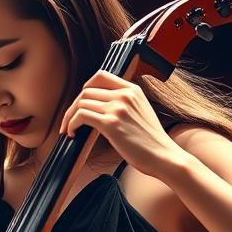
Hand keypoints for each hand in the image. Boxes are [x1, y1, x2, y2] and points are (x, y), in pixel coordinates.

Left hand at [59, 71, 183, 181]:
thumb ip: (124, 103)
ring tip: (69, 129)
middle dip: (73, 106)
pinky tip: (73, 134)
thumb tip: (99, 106)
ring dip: (70, 117)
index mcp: (132, 89)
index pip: (100, 76)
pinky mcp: (111, 124)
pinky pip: (81, 116)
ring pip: (81, 102)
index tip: (80, 103)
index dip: (85, 88)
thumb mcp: (140, 111)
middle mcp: (124, 95)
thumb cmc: (150, 141)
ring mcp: (118, 108)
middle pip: (87, 90)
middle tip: (69, 120)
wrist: (163, 156)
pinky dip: (72, 124)